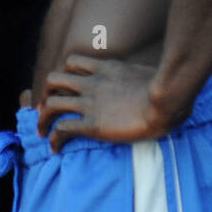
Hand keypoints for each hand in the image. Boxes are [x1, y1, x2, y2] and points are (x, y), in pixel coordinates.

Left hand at [38, 55, 169, 151]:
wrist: (166, 100)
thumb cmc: (168, 89)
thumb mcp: (149, 73)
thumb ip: (143, 78)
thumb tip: (159, 85)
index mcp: (106, 68)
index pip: (73, 62)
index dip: (65, 73)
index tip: (65, 87)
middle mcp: (92, 83)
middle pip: (54, 80)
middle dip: (46, 94)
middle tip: (46, 109)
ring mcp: (90, 103)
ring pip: (51, 104)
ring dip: (43, 119)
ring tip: (42, 132)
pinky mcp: (93, 125)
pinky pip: (63, 129)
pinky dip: (54, 139)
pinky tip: (55, 149)